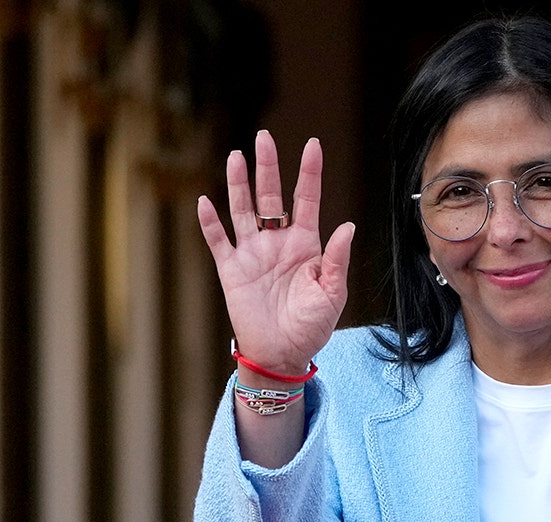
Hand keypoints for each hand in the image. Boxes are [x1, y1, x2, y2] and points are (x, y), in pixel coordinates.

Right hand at [198, 131, 354, 375]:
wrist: (283, 355)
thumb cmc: (312, 327)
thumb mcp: (332, 294)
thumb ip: (336, 259)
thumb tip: (347, 226)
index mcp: (305, 244)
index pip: (307, 199)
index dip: (309, 172)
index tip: (312, 144)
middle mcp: (277, 242)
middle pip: (270, 195)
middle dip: (268, 166)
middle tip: (263, 137)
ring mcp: (252, 254)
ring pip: (242, 210)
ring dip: (238, 184)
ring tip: (235, 156)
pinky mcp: (231, 270)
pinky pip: (218, 241)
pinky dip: (210, 222)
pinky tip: (204, 201)